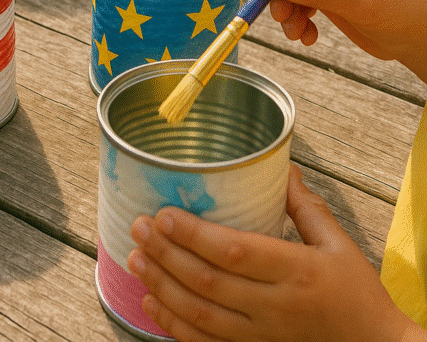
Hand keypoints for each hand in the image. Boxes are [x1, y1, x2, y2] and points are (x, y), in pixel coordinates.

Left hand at [127, 164, 414, 341]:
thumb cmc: (357, 295)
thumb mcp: (338, 244)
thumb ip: (305, 206)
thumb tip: (281, 166)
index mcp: (296, 271)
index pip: (235, 252)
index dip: (194, 235)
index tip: (163, 214)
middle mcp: (275, 307)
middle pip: (208, 283)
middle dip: (165, 254)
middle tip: (138, 227)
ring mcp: (263, 336)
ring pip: (200, 315)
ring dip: (161, 286)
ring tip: (135, 258)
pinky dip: (173, 325)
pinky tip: (151, 303)